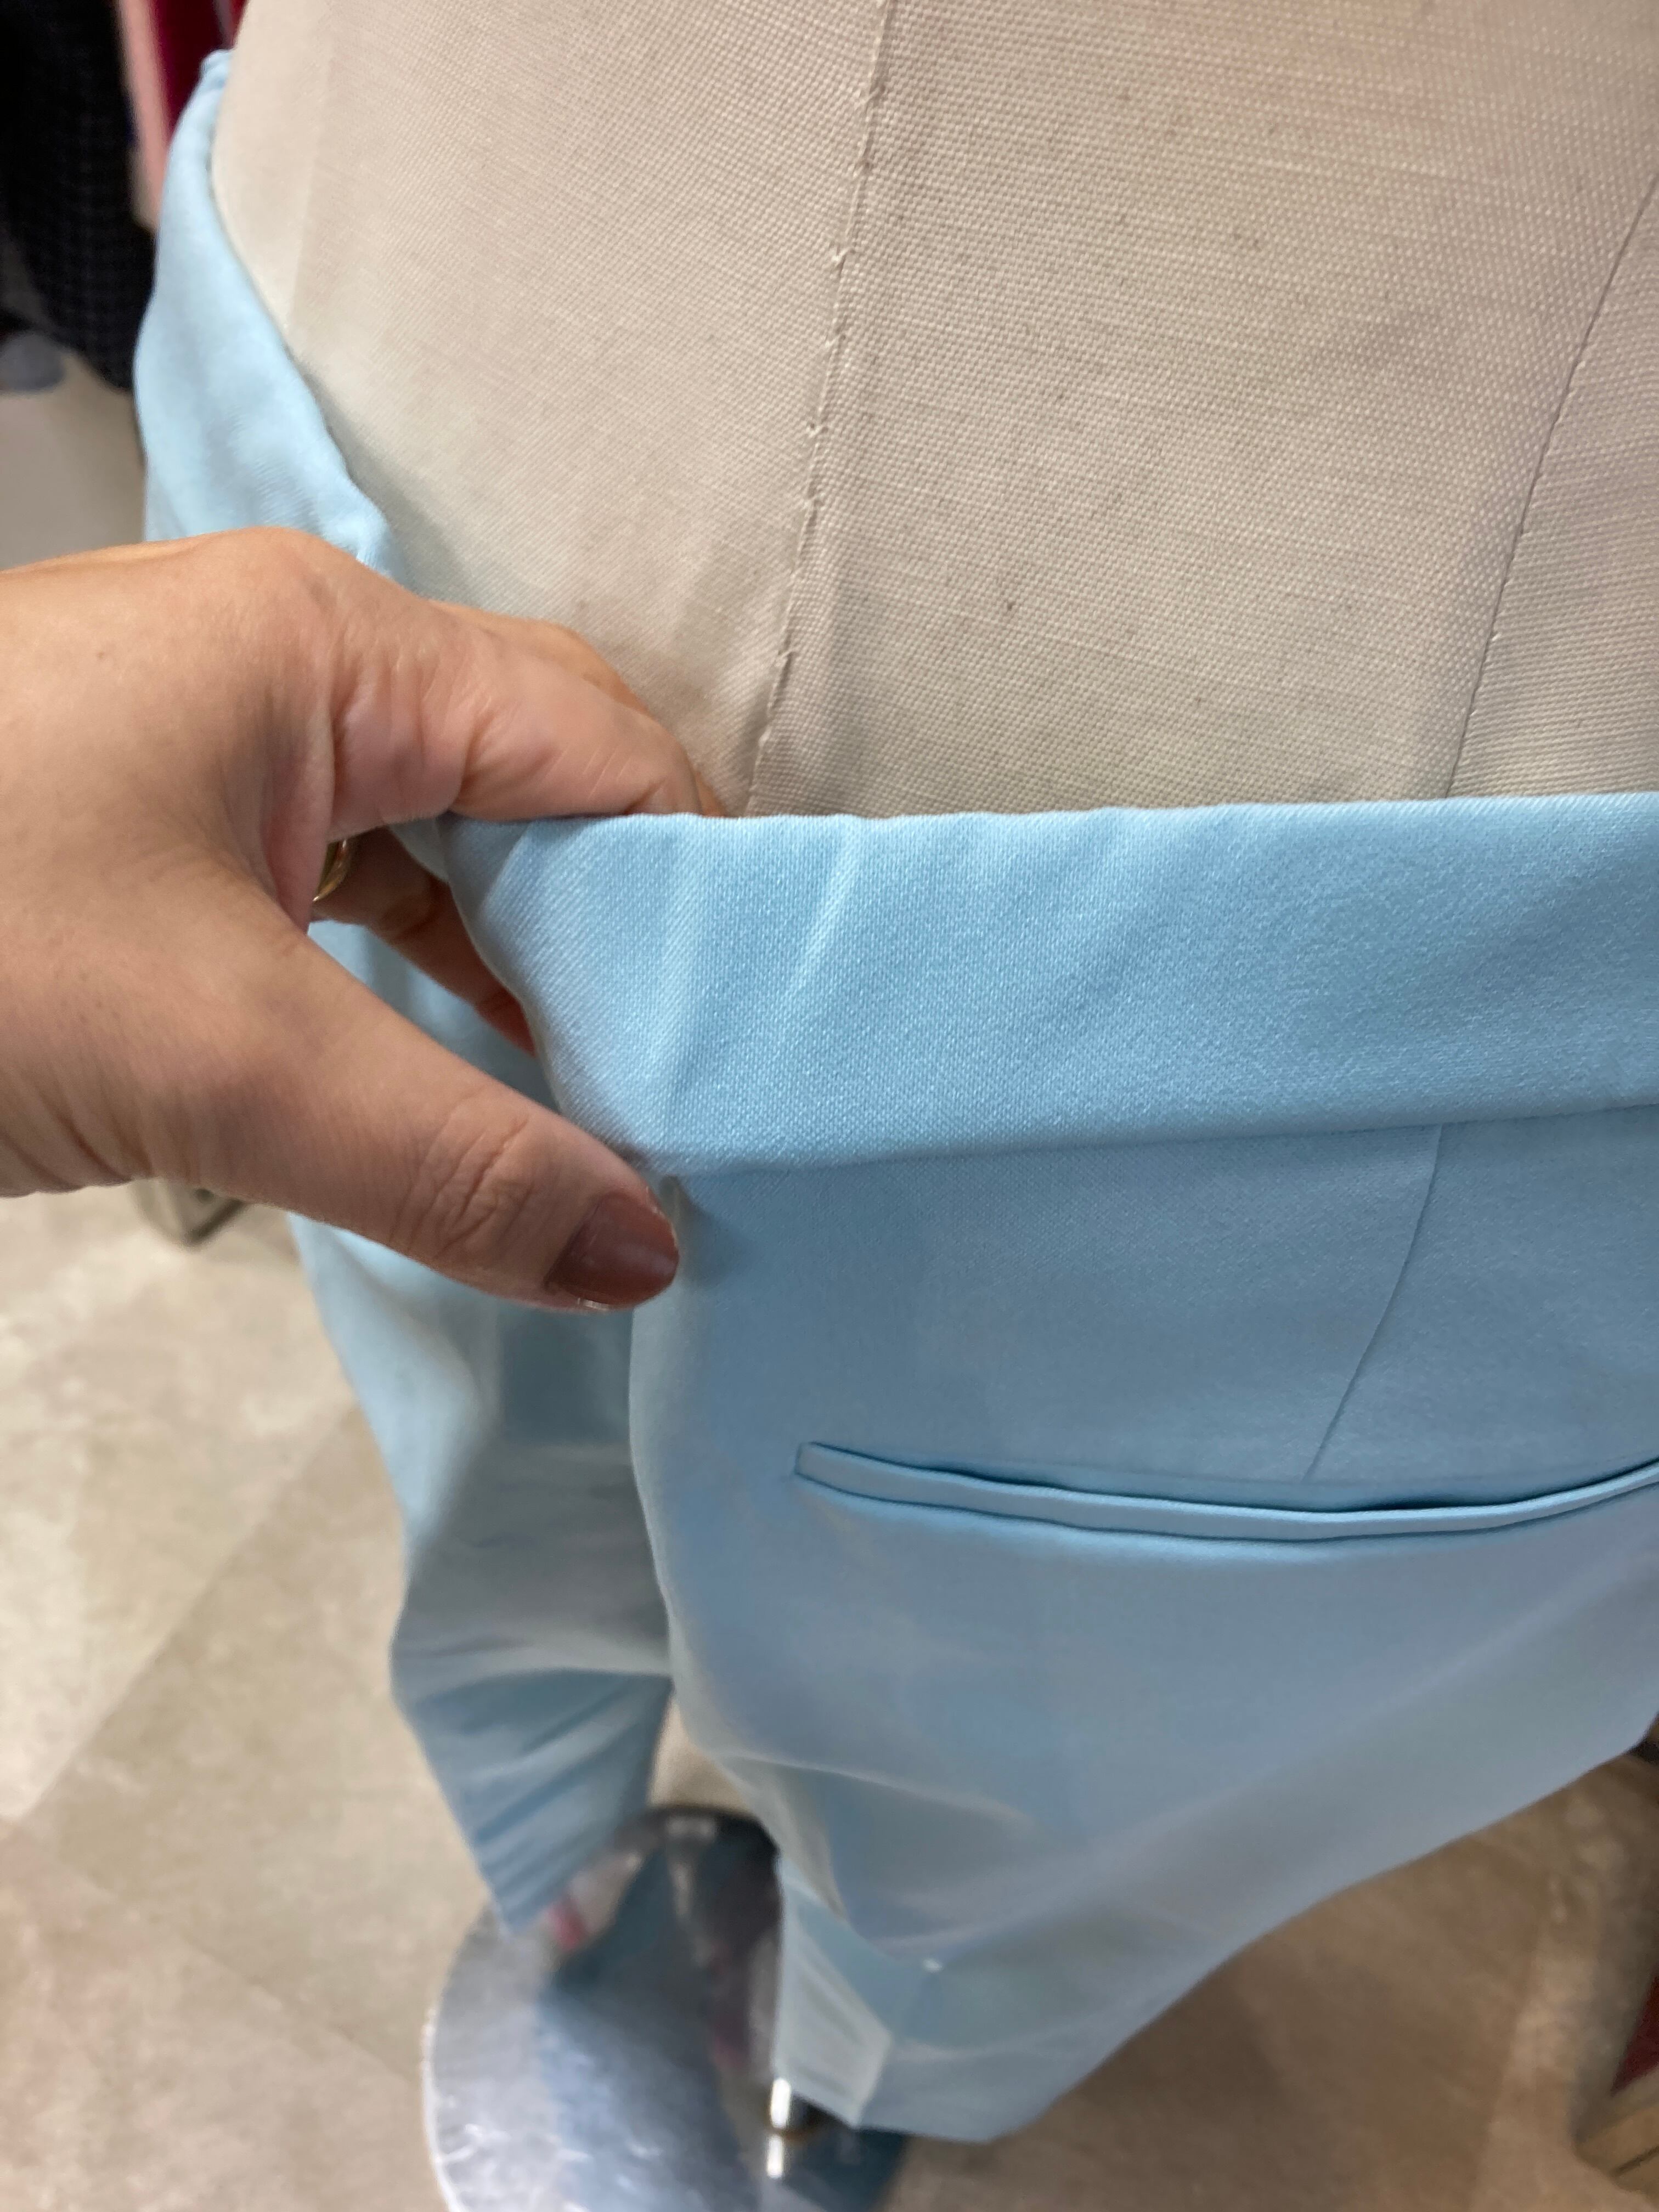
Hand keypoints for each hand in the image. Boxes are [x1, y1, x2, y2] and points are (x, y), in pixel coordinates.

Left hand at [0, 528, 712, 1307]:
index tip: (770, 1040)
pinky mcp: (151, 824)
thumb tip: (648, 1256)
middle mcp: (287, 660)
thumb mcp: (218, 1057)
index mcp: (327, 645)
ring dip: (519, 970)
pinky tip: (461, 1081)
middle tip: (705, 1094)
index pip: (602, 744)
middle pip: (531, 782)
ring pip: (435, 842)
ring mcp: (210, 738)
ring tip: (609, 1108)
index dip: (708, 888)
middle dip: (624, 935)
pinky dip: (413, 982)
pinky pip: (341, 887)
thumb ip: (453, 1158)